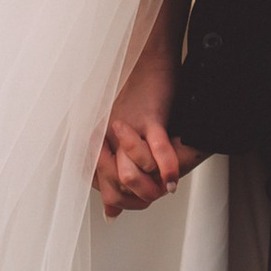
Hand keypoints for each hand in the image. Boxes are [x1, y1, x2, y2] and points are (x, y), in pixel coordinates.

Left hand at [94, 39, 198, 218]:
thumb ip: (114, 172)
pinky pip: (155, 152)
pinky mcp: (148, 118)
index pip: (101, 185)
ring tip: (164, 189)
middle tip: (154, 195)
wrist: (149, 57)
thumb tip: (111, 213)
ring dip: (150, 188)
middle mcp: (107, 136)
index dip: (120, 199)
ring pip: (131, 175)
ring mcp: (126, 128)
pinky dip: (166, 170)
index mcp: (98, 139)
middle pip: (115, 185)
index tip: (134, 198)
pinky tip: (172, 181)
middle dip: (136, 197)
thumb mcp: (121, 134)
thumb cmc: (138, 95)